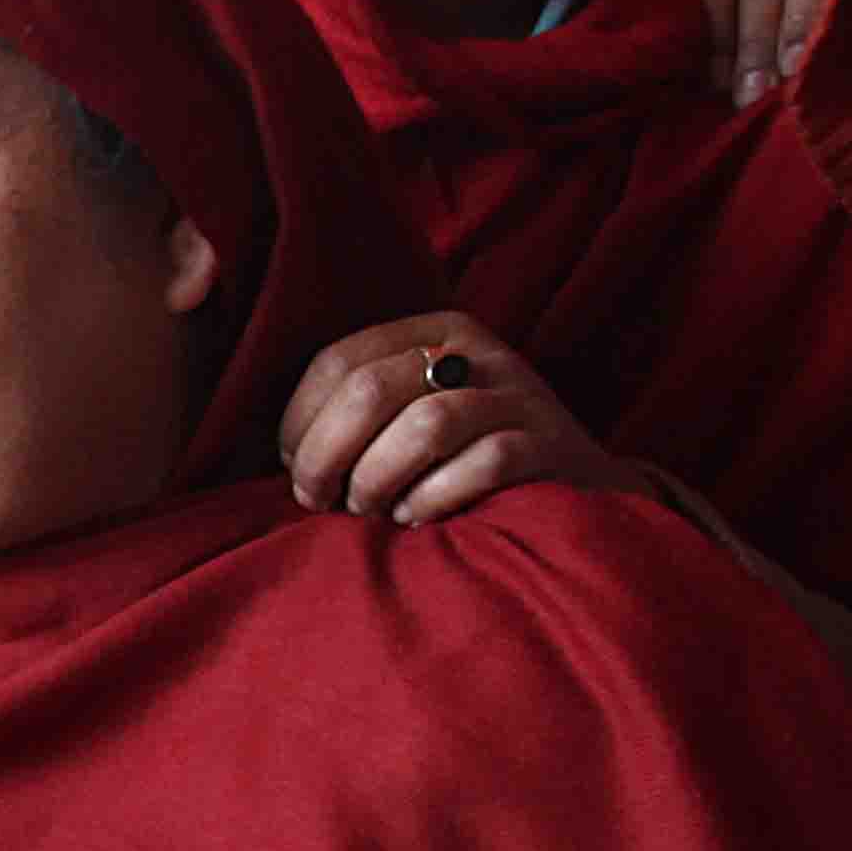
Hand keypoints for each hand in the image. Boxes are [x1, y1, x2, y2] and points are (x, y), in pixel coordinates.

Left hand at [280, 313, 630, 525]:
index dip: (299, 420)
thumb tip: (272, 450)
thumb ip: (357, 414)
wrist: (579, 493)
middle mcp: (477, 350)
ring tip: (372, 509)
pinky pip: (481, 465)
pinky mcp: (550, 445)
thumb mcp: (412, 417)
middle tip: (320, 499)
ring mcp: (518, 395)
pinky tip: (418, 518)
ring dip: (379, 478)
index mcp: (432, 332)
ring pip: (425, 425)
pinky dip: (434, 499)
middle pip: (372, 390)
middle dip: (327, 454)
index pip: (340, 359)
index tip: (291, 467)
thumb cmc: (464, 464)